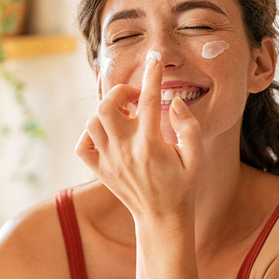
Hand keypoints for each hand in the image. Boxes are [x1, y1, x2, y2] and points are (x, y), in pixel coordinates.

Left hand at [75, 56, 202, 222]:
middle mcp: (125, 151)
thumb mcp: (196, 157)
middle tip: (134, 97)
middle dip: (119, 93)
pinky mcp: (99, 170)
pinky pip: (82, 145)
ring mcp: (109, 161)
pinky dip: (89, 134)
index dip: (152, 75)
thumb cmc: (182, 186)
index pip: (148, 100)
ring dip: (106, 111)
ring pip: (92, 123)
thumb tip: (174, 102)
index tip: (154, 60)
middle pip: (107, 107)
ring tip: (124, 116)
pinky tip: (107, 134)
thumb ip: (189, 127)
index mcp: (151, 145)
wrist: (162, 218)